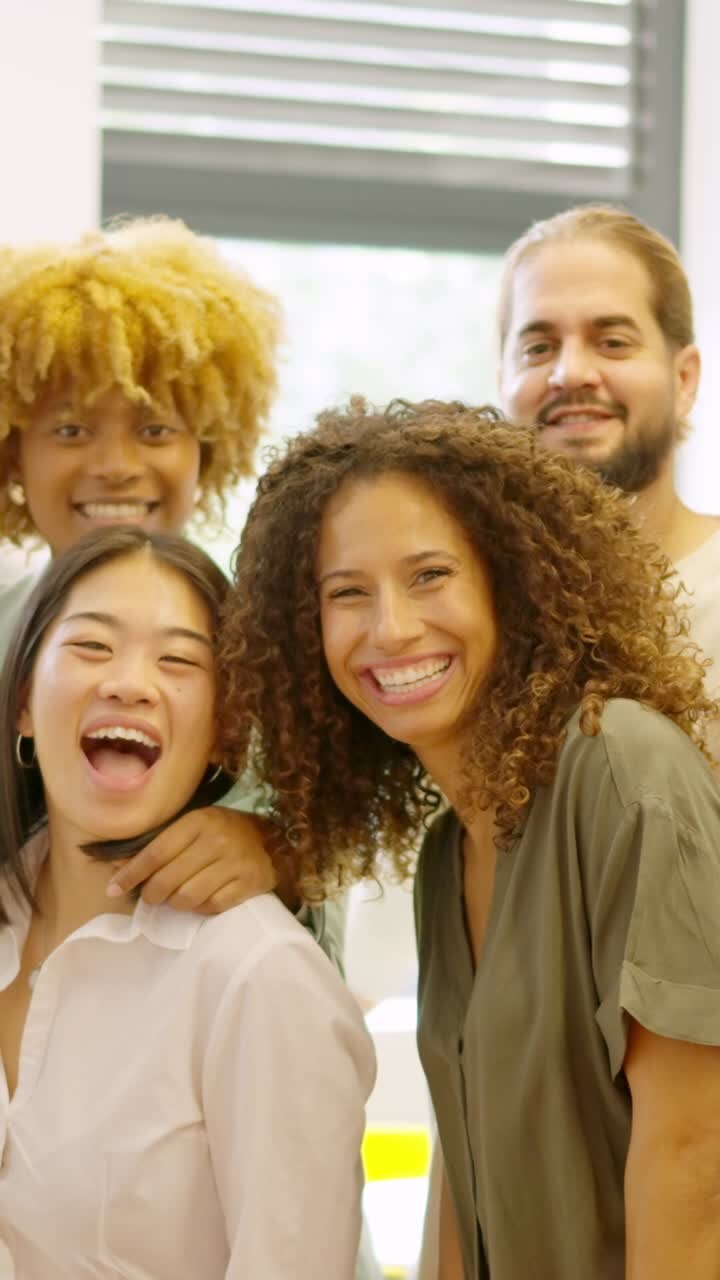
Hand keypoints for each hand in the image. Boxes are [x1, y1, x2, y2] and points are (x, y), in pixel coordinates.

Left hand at [106, 807, 277, 913]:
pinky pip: (211, 907)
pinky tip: (200, 899)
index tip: (113, 888)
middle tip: (149, 897)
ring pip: (188, 897)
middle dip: (151, 894)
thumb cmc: (222, 832)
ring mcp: (236, 863)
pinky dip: (200, 909)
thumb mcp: (191, 827)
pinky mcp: (250, 884)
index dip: (131, 873)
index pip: (156, 852)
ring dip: (175, 903)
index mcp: (199, 821)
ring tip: (176, 897)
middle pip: (168, 880)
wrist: (273, 839)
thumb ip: (157, 844)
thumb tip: (114, 866)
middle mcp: (218, 840)